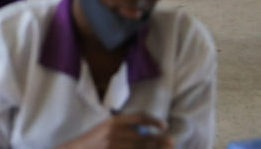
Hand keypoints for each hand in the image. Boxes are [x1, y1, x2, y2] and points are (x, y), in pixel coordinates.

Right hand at [57, 113, 171, 148]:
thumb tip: (145, 134)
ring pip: (140, 146)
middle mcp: (115, 132)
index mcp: (113, 122)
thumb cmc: (92, 143)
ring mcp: (114, 143)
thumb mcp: (104, 129)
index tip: (164, 126)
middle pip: (143, 137)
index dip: (153, 121)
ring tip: (165, 147)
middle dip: (159, 141)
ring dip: (154, 148)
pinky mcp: (113, 146)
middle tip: (171, 142)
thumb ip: (123, 130)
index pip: (138, 118)